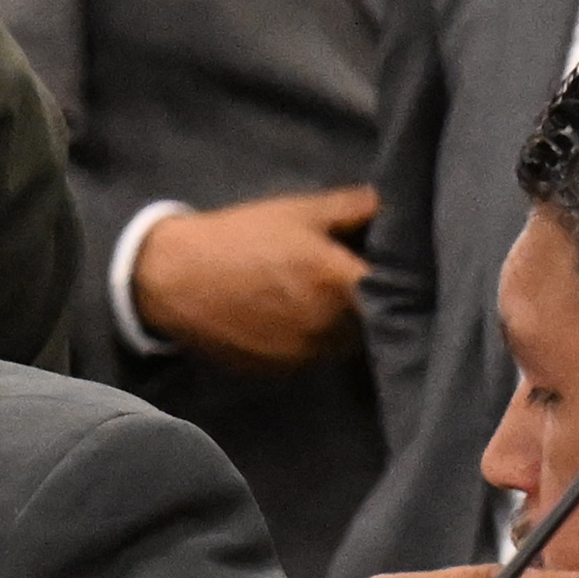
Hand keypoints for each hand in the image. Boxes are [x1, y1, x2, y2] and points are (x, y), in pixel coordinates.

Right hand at [132, 185, 377, 369]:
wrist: (173, 279)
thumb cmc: (239, 238)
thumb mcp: (298, 211)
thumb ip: (354, 207)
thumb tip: (395, 206)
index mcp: (337, 282)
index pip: (397, 292)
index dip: (405, 281)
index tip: (400, 269)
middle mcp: (327, 327)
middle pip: (376, 323)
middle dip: (374, 303)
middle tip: (358, 280)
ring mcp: (304, 355)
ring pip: (347, 344)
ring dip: (347, 326)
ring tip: (326, 300)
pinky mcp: (281, 371)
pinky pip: (316, 357)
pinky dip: (316, 341)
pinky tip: (296, 318)